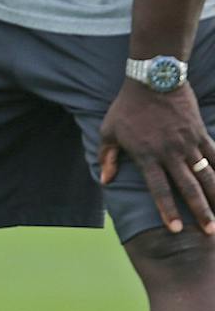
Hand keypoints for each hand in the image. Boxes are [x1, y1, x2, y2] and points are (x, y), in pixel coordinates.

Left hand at [99, 82, 214, 234]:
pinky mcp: (200, 134)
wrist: (153, 79)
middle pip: (188, 187)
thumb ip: (107, 156)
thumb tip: (105, 181)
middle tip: (209, 231)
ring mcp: (188, 143)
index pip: (158, 188)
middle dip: (200, 211)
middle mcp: (170, 152)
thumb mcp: (109, 129)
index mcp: (147, 154)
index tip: (174, 229)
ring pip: (206, 175)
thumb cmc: (127, 107)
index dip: (167, 209)